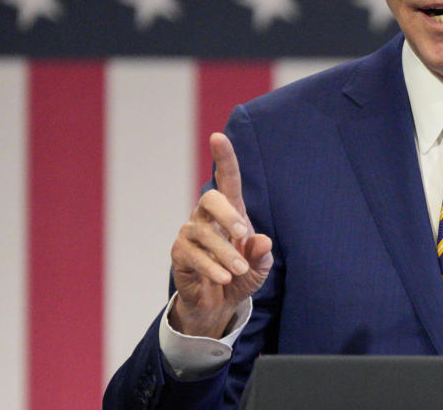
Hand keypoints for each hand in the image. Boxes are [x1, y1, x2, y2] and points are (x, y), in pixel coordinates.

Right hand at [169, 132, 272, 337]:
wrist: (219, 304)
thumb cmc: (241, 275)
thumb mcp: (259, 267)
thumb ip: (263, 255)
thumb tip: (262, 241)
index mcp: (231, 211)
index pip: (226, 179)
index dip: (224, 157)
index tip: (218, 136)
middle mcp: (207, 217)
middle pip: (210, 198)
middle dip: (228, 213)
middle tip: (244, 234)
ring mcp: (190, 234)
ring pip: (203, 232)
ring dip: (224, 252)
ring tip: (239, 270)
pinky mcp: (179, 255)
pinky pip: (192, 255)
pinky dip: (211, 267)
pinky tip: (224, 279)